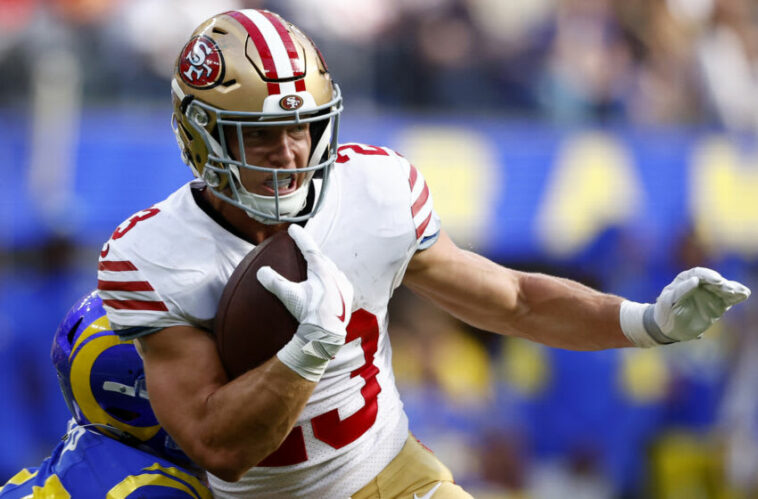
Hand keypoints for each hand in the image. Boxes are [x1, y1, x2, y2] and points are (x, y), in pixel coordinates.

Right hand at [257, 224, 353, 380]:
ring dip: (323, 265)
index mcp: (321, 269)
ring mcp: (343, 284)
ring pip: (331, 269)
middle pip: (321, 257)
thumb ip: (275, 282)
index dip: (300, 237)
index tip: (292, 228)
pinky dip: (331, 279)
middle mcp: (334, 273)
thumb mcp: (290, 297)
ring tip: (316, 266)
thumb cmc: (309, 313)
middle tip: (303, 247)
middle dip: (312, 251)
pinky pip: (339, 281)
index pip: (309, 247)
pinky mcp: (347, 295)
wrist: (328, 333)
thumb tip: (261, 271)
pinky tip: (328, 284)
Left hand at [621, 267, 750, 346]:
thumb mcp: (670, 301)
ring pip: (724, 289)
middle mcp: (700, 284)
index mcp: (686, 279)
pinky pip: (729, 299)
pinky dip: (737, 296)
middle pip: (714, 280)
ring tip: (741, 292)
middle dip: (722, 284)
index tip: (717, 281)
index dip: (708, 276)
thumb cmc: (666, 311)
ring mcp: (710, 294)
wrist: (669, 327)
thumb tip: (695, 280)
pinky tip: (744, 294)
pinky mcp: (718, 304)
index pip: (699, 274)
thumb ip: (682, 290)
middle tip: (728, 290)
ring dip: (733, 289)